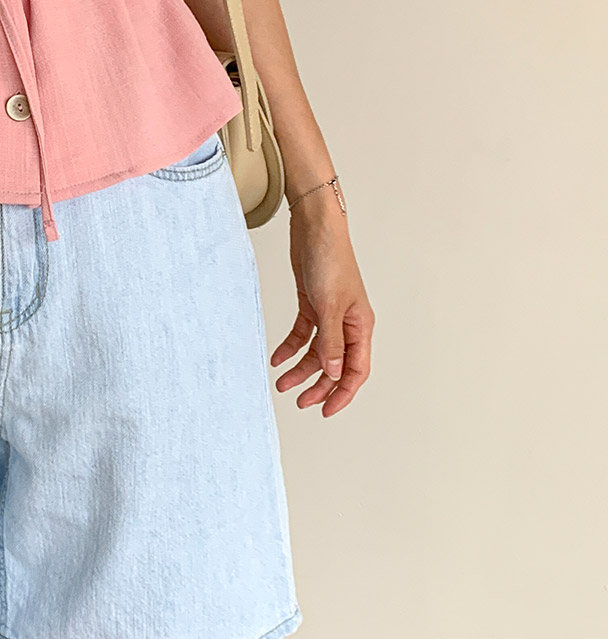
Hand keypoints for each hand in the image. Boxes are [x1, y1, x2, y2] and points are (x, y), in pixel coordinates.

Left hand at [270, 197, 373, 415]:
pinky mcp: (311, 303)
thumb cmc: (330, 259)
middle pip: (335, 364)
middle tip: (299, 401)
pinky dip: (291, 347)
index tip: (324, 410)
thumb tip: (332, 373)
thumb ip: (330, 341)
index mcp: (360, 326)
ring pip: (317, 352)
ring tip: (281, 383)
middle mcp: (347, 323)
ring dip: (300, 368)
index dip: (342, 393)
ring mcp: (329, 314)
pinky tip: (277, 357)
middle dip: (318, 385)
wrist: (314, 227)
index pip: (355, 370)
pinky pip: (303, 333)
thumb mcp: (329, 305)